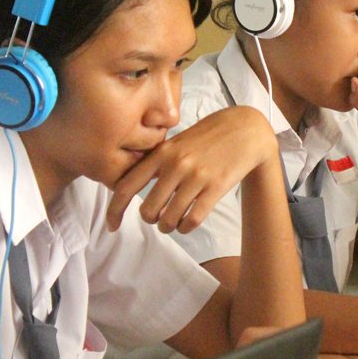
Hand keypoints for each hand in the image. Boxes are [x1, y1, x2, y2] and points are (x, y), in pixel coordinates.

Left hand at [106, 105, 277, 231]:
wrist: (246, 130)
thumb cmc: (209, 137)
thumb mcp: (177, 142)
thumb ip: (157, 162)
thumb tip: (134, 188)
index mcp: (161, 153)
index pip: (126, 186)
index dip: (114, 210)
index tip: (112, 225)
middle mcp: (175, 165)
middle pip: (148, 209)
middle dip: (150, 219)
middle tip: (156, 218)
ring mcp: (196, 177)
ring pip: (170, 218)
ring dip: (168, 227)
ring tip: (171, 224)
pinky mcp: (216, 187)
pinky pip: (193, 219)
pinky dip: (186, 228)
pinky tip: (186, 224)